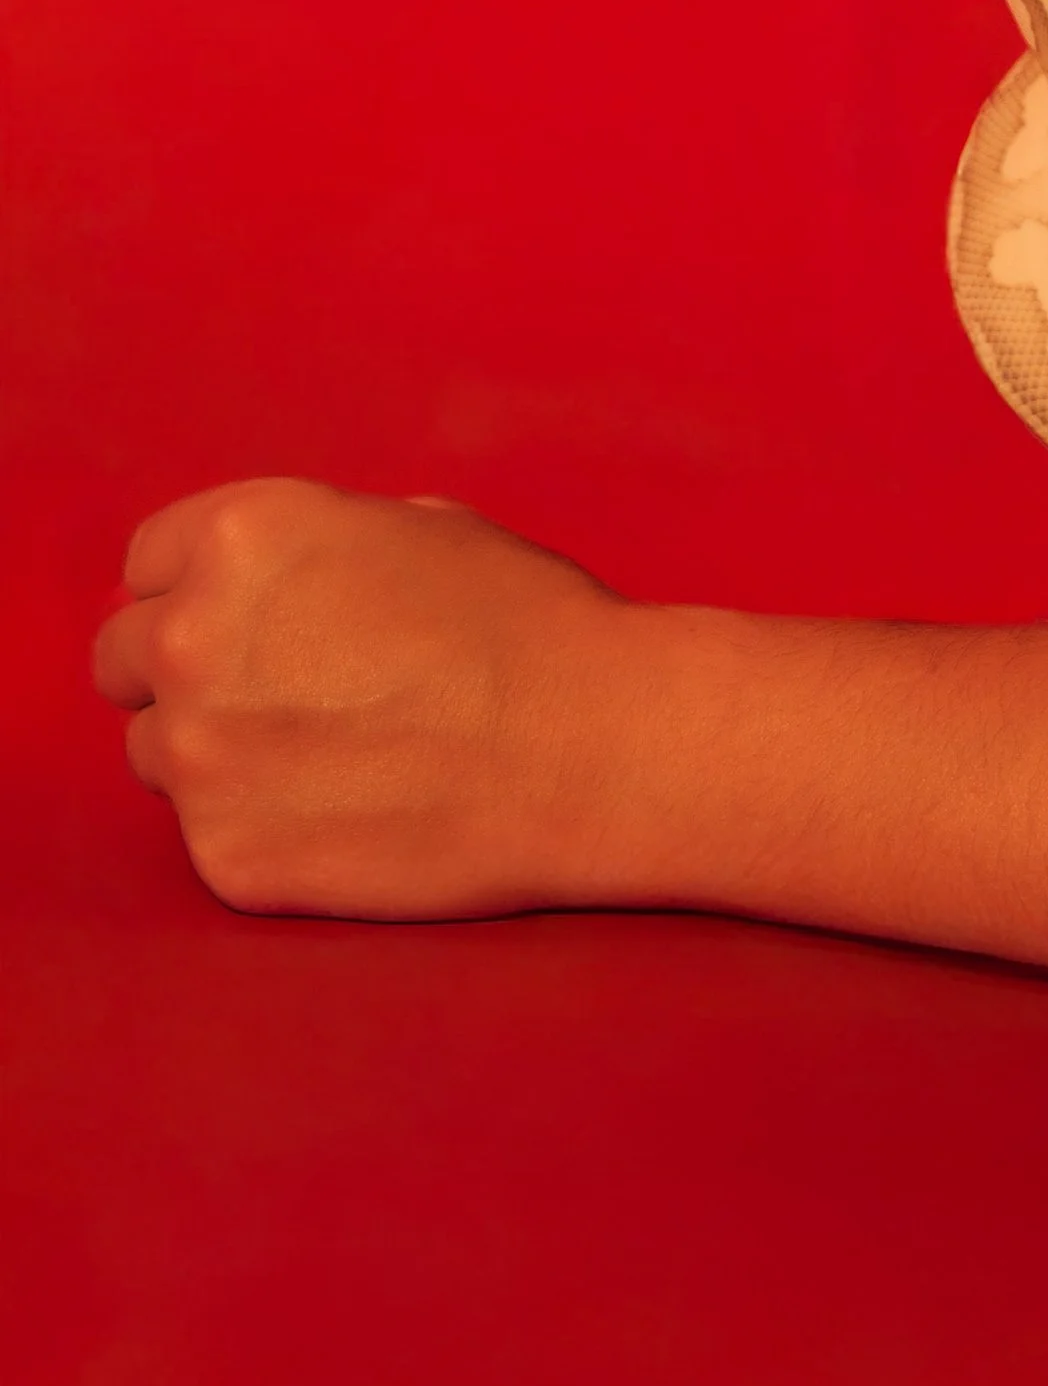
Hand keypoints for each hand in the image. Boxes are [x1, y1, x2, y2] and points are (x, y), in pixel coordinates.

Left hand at [92, 479, 632, 917]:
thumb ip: (307, 553)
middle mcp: (193, 639)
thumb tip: (262, 588)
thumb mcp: (412, 528)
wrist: (585, 746)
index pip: (148, 562)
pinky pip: (211, 835)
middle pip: (124, 658)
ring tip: (324, 758)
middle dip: (189, 670)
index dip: (201, 587)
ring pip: (158, 753)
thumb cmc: (520, 622)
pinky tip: (346, 813)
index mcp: (240, 537)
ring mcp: (200, 757)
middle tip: (277, 693)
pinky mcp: (227, 857)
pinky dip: (263, 827)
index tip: (247, 618)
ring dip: (217, 752)